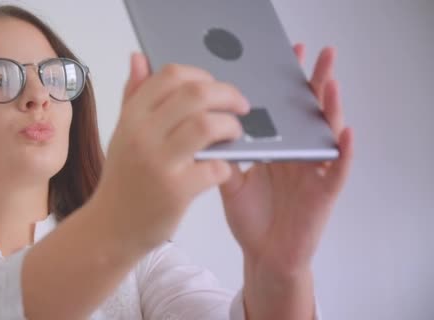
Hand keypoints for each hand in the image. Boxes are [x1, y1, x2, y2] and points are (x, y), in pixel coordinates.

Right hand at [92, 53, 249, 252]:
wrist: (112, 227)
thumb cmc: (123, 178)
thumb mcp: (123, 133)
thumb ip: (133, 95)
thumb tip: (139, 57)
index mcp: (132, 116)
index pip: (170, 75)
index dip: (201, 75)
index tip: (214, 88)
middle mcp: (142, 135)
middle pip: (195, 94)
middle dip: (228, 95)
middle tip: (241, 106)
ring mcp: (158, 163)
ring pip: (207, 125)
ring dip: (231, 126)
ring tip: (235, 134)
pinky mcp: (176, 191)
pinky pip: (215, 166)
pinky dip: (227, 164)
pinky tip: (223, 167)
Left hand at [220, 45, 353, 275]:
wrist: (264, 257)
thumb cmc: (252, 220)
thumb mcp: (232, 183)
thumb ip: (225, 158)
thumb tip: (205, 130)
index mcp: (277, 150)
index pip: (284, 111)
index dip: (285, 85)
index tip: (281, 58)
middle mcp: (297, 156)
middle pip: (308, 114)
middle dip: (313, 83)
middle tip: (318, 53)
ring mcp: (312, 172)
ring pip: (325, 134)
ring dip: (330, 108)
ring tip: (330, 81)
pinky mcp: (323, 193)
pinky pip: (336, 169)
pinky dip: (342, 151)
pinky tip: (343, 131)